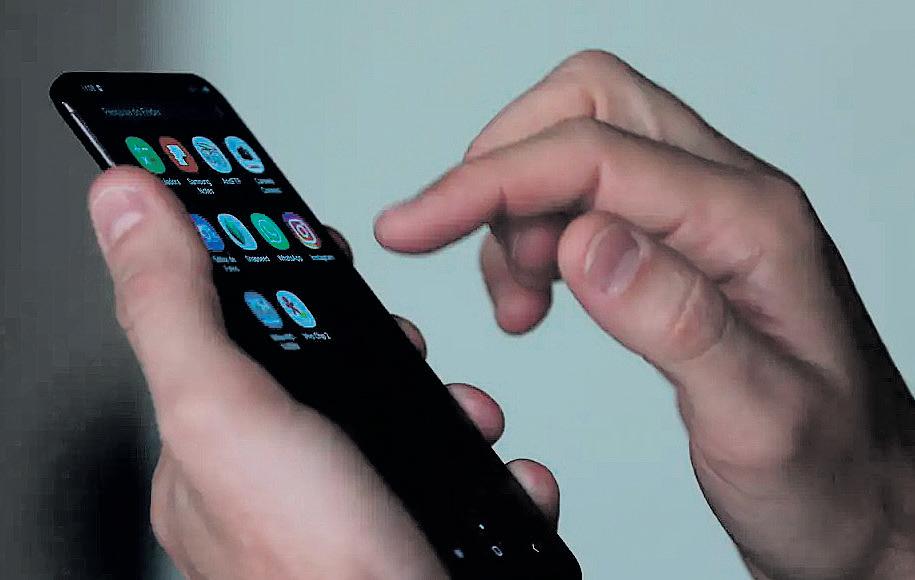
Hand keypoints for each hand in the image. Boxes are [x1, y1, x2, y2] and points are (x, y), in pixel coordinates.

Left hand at [86, 167, 559, 578]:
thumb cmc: (314, 571)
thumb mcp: (226, 411)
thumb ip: (175, 304)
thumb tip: (123, 200)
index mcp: (212, 447)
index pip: (229, 325)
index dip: (274, 272)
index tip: (312, 238)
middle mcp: (276, 480)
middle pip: (328, 367)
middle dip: (385, 344)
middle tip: (403, 344)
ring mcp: (347, 507)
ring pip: (399, 417)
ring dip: (449, 403)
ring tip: (466, 414)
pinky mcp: (408, 532)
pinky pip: (451, 472)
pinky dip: (482, 463)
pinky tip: (495, 472)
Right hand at [376, 50, 914, 578]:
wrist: (868, 505)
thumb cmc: (831, 474)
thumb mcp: (758, 419)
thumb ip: (676, 320)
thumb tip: (585, 241)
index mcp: (751, 226)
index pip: (594, 156)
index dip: (490, 181)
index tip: (414, 226)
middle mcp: (730, 201)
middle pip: (592, 106)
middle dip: (504, 165)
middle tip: (456, 243)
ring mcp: (705, 220)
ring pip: (583, 145)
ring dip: (518, 206)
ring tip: (517, 300)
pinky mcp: (682, 248)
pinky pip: (590, 198)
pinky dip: (537, 233)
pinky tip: (538, 295)